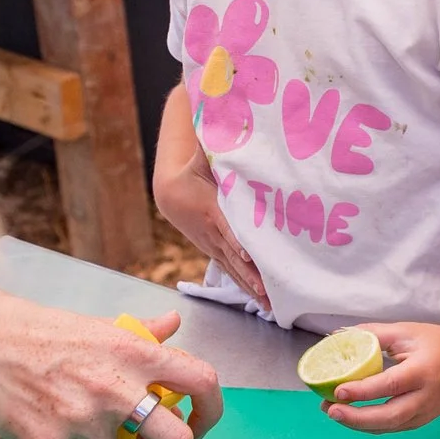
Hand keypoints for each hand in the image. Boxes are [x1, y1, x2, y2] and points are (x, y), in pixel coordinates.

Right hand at [0, 296, 222, 438]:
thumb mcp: (97, 327)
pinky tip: (40, 428)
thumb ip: (140, 334)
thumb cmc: (38, 333)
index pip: (202, 381)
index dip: (212, 410)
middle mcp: (118, 386)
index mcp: (137, 353)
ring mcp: (85, 418)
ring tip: (72, 426)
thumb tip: (172, 322)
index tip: (201, 424)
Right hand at [154, 154, 267, 311]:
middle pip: (233, 255)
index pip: (227, 227)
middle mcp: (209, 231)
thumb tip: (232, 134)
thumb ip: (219, 149)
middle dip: (250, 275)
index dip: (239, 242)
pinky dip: (245, 283)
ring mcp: (211, 243)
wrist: (171, 188)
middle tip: (267, 292)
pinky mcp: (214, 250)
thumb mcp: (203, 156)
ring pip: (233, 267)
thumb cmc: (193, 166)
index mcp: (209, 208)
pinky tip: (260, 298)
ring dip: (250, 285)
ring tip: (268, 304)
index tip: (251, 256)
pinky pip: (231, 268)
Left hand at [325, 321, 439, 431]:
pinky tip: (351, 417)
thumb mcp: (406, 332)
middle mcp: (426, 397)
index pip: (390, 385)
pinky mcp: (423, 421)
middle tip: (330, 409)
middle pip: (390, 416)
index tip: (338, 390)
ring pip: (389, 427)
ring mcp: (426, 413)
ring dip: (359, 424)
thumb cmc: (437, 342)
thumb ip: (372, 334)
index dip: (363, 390)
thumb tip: (338, 335)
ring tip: (334, 413)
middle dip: (356, 417)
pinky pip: (393, 428)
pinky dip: (370, 426)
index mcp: (423, 371)